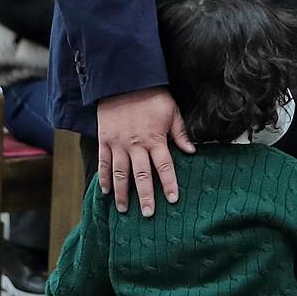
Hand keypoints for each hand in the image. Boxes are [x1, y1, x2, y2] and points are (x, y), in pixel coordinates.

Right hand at [97, 86, 195, 216]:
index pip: (164, 167)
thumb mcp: (172, 112)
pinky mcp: (105, 140)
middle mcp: (136, 145)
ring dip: (122, 193)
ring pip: (120, 173)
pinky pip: (104, 163)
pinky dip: (104, 178)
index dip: (169, 184)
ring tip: (124, 210)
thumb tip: (192, 151)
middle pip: (141, 176)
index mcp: (155, 139)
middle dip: (145, 196)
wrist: (124, 81)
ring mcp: (118, 144)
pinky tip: (105, 191)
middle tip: (148, 214)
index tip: (172, 200)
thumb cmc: (152, 96)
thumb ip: (180, 133)